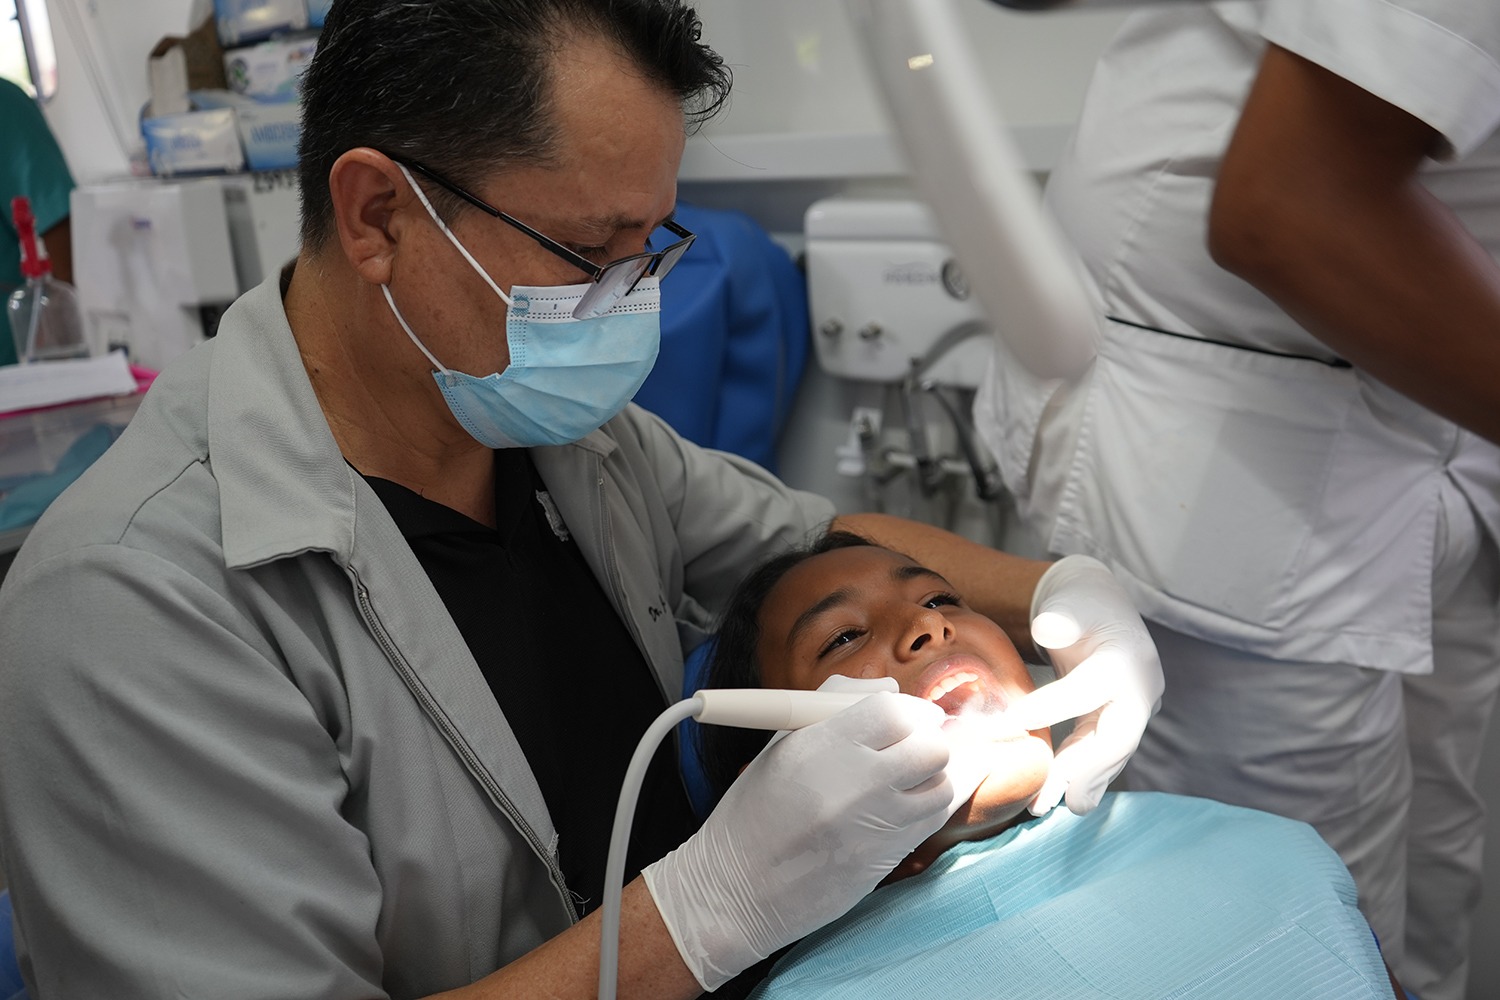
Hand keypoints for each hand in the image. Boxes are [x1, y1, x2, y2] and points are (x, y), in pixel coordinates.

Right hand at [643, 678, 979, 989]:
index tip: (913, 715)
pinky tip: (922, 796)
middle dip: (934, 738)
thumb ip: (836, 705)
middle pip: (931, 747)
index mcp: (820, 745)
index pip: (895, 710)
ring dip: (940, 773)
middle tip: (924, 740)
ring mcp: (874, 826)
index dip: (913, 710)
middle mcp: (853, 784)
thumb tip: (894, 688)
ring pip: (943, 786)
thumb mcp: (779, 744)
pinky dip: (935, 803)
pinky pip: (933, 822)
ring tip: (921, 771)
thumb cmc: (753, 812)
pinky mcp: (884, 861)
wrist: (734, 889)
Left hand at [1005, 555, 1163, 815]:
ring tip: (1044, 806)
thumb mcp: (1069, 603)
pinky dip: (1081, 773)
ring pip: (1110, 754)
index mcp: (1125, 659)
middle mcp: (1140, 690)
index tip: (1011, 723)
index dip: (1051, 707)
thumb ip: (1060, 618)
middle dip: (1083, 770)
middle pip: (1116, 738)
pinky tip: (1059, 795)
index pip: (1087, 689)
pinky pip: (1103, 752)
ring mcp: (1136, 710)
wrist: (1104, 608)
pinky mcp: (1121, 722)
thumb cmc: (1080, 605)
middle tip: (1050, 797)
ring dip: (1080, 782)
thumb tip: (1048, 628)